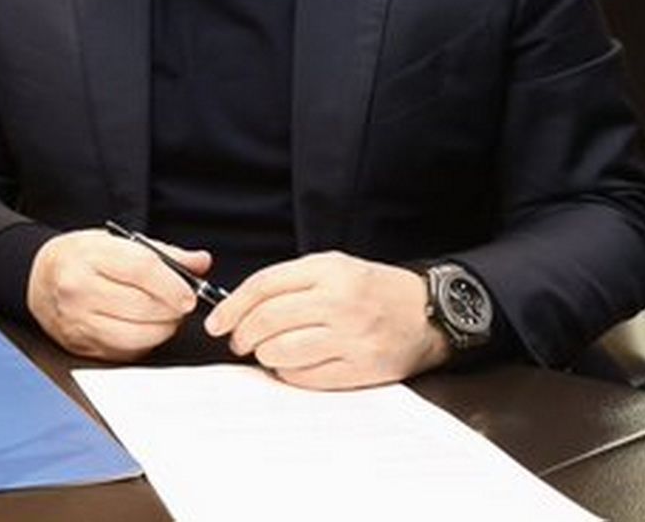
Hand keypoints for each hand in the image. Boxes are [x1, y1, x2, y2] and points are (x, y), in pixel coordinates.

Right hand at [27, 228, 212, 359]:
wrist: (38, 278)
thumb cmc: (79, 258)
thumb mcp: (115, 242)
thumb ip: (162, 253)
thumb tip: (200, 262)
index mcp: (89, 257)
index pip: (142, 270)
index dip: (173, 285)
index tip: (188, 294)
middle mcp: (79, 290)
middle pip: (144, 306)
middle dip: (172, 309)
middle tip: (178, 304)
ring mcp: (78, 322)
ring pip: (138, 335)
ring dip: (162, 329)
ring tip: (163, 317)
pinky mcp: (81, 346)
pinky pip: (126, 352)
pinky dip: (143, 343)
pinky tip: (142, 328)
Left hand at [203, 251, 448, 388]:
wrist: (427, 313)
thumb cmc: (371, 290)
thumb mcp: (333, 267)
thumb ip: (289, 282)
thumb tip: (239, 307)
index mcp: (328, 270)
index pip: (264, 286)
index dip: (232, 306)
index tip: (217, 322)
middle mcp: (338, 301)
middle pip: (268, 320)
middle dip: (243, 334)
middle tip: (238, 341)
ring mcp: (351, 336)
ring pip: (283, 350)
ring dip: (264, 355)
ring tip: (266, 352)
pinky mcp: (362, 367)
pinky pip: (308, 377)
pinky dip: (289, 374)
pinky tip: (292, 366)